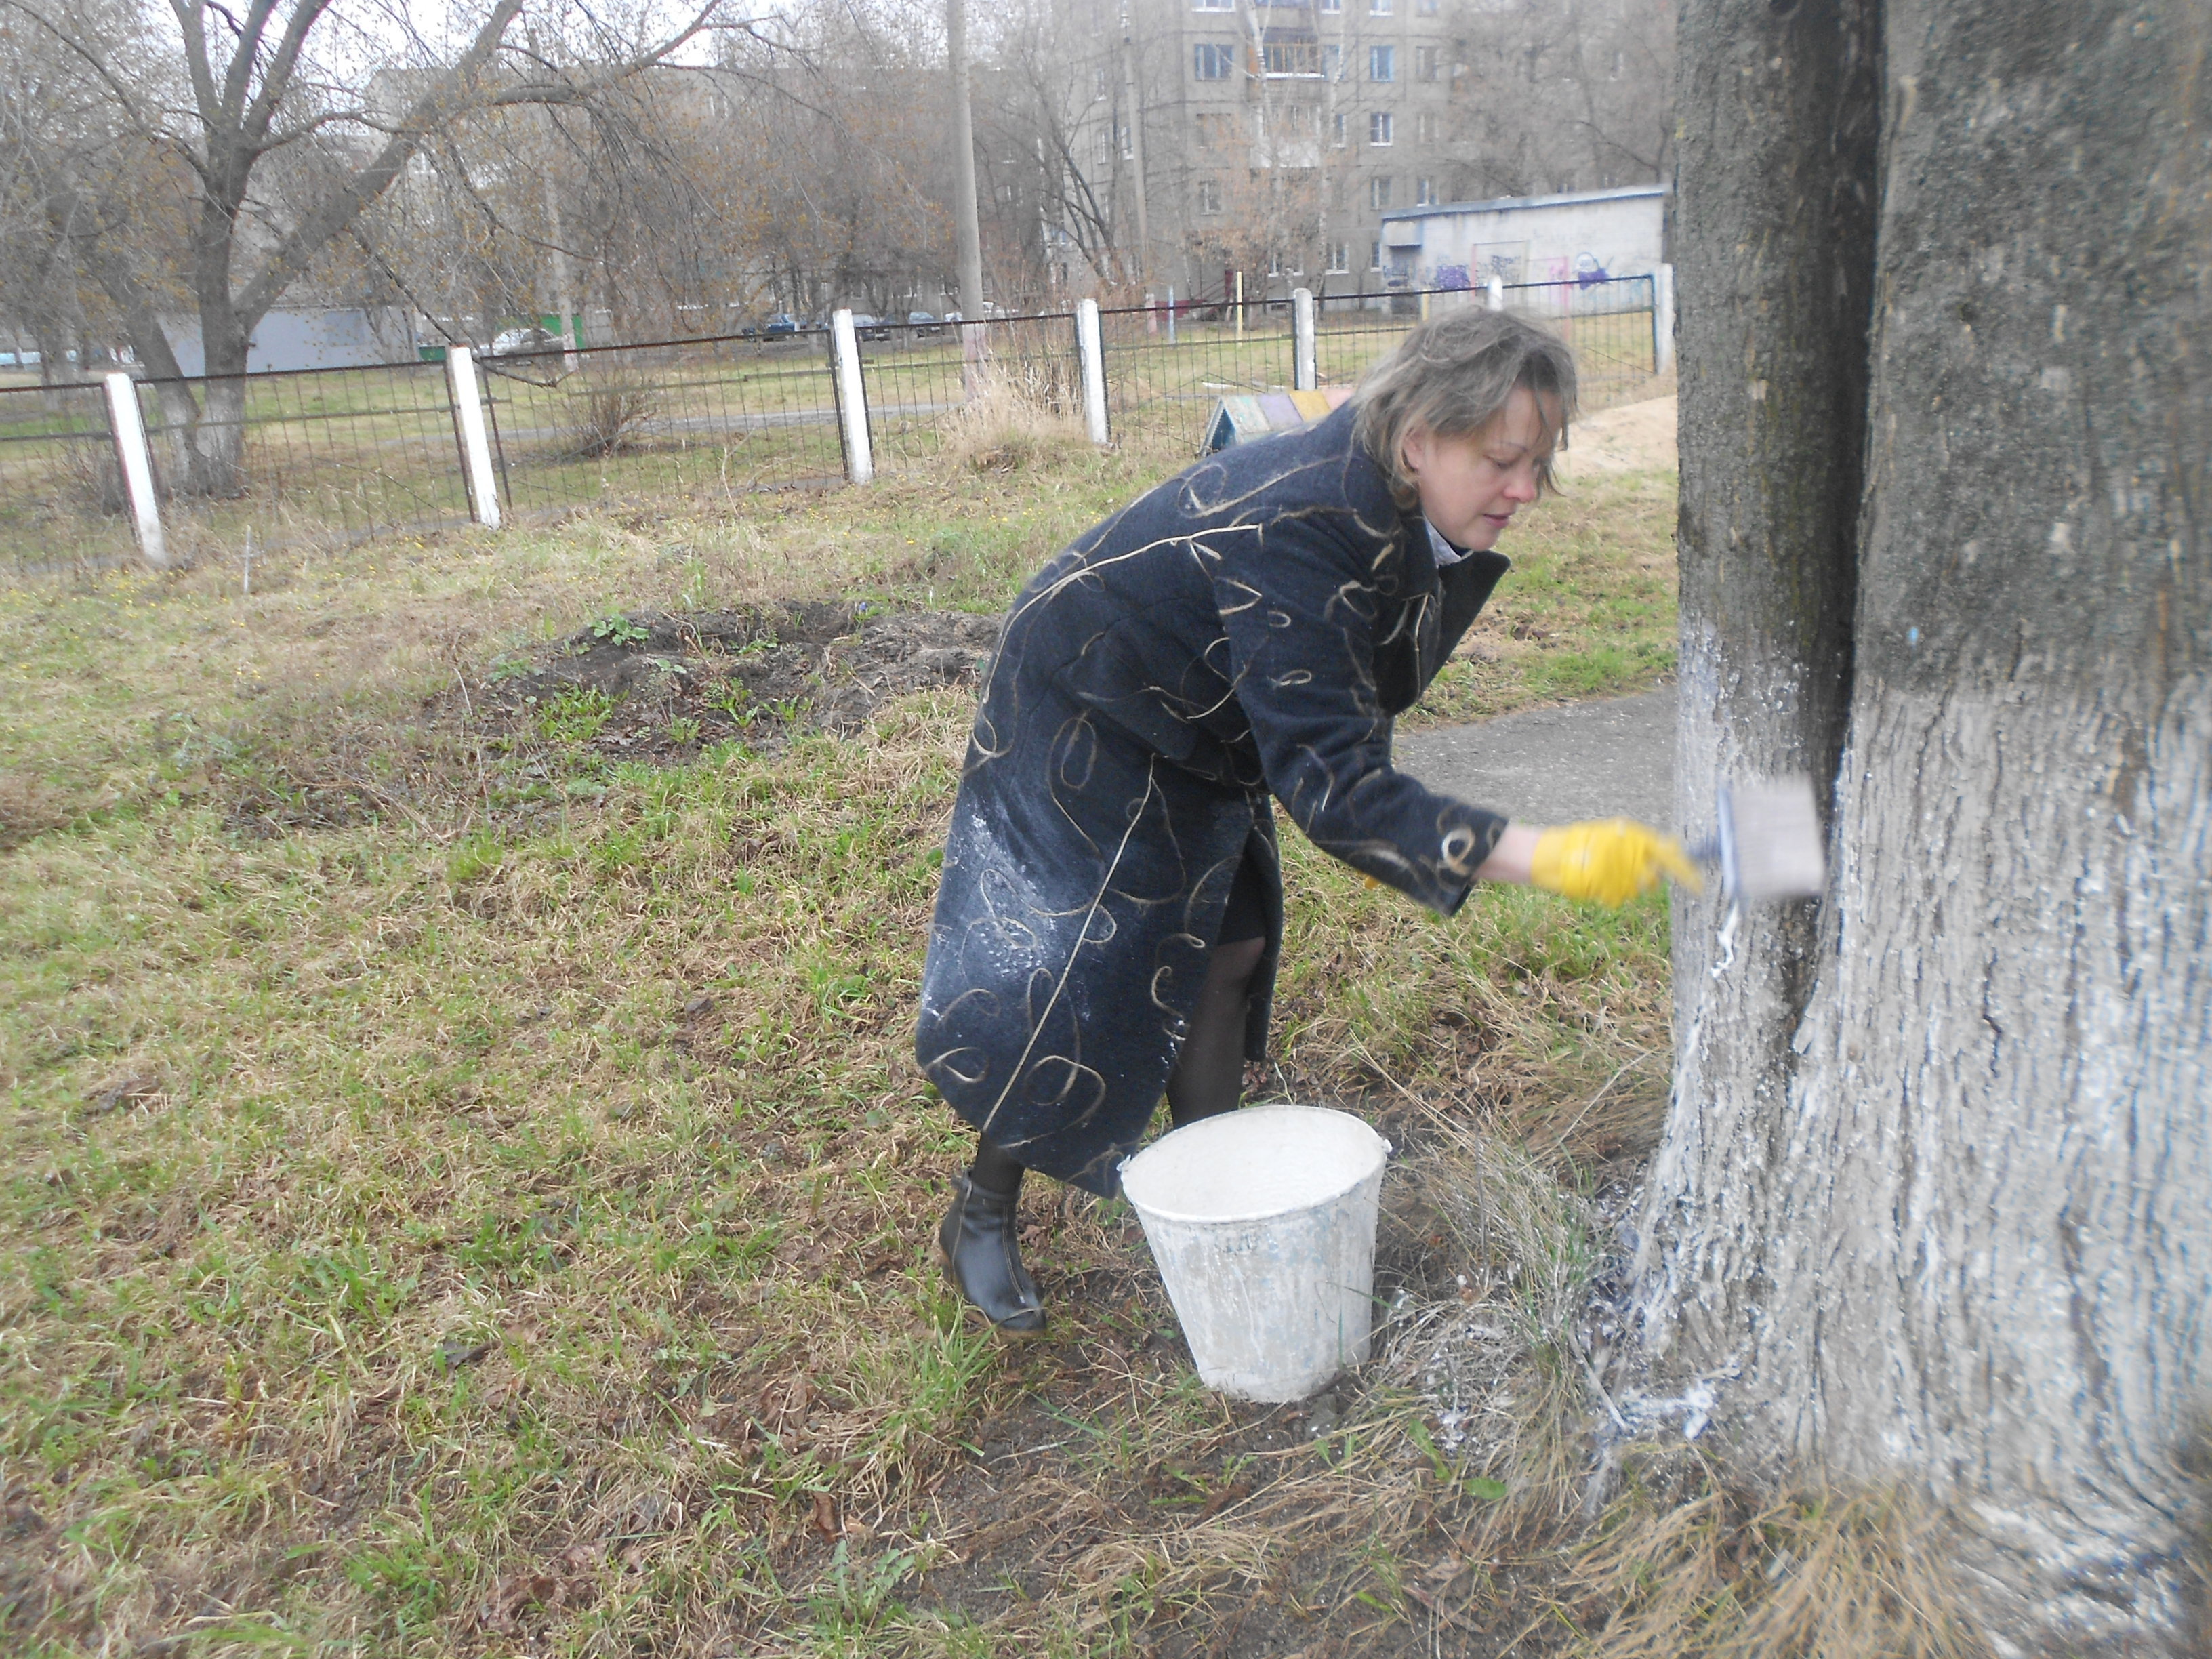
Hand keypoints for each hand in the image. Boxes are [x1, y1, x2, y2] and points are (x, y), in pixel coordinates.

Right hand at [1528, 818, 1701, 904]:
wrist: (1549, 855)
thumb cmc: (1584, 843)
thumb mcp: (1615, 834)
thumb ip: (1643, 842)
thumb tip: (1675, 847)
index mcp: (1633, 835)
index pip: (1670, 853)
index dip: (1686, 871)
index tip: (1699, 885)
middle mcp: (1628, 852)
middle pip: (1655, 876)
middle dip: (1650, 880)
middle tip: (1634, 875)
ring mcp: (1617, 871)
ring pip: (1638, 889)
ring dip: (1627, 885)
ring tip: (1606, 874)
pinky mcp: (1605, 888)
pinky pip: (1620, 897)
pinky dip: (1611, 892)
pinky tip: (1598, 882)